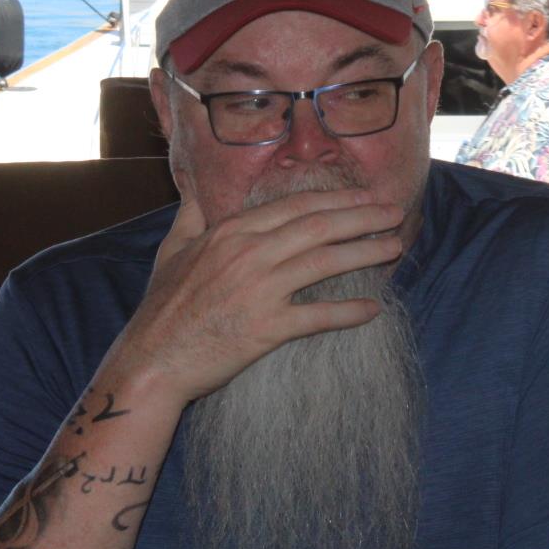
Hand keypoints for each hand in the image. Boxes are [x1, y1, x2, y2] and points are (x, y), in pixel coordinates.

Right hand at [111, 188, 403, 404]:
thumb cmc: (161, 308)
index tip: (365, 195)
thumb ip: (189, 215)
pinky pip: (318, 316)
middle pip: (319, 225)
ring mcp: (259, 289)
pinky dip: (349, 312)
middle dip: (363, 216)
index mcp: (230, 231)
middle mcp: (249, 253)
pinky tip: (374, 309)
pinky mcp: (267, 328)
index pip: (296, 205)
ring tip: (396, 248)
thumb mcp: (172, 250)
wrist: (152, 360)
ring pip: (325, 261)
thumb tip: (192, 188)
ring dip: (366, 253)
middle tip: (395, 212)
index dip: (336, 198)